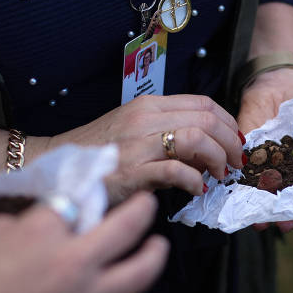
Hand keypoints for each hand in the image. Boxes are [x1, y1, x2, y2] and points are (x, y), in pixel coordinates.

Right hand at [0, 192, 168, 292]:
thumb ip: (11, 226)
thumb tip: (34, 227)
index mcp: (42, 232)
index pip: (76, 202)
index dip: (83, 196)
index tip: (90, 195)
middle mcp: (73, 263)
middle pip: (127, 226)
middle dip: (143, 208)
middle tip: (147, 203)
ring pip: (141, 273)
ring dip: (155, 255)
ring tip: (158, 247)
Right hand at [50, 95, 244, 203]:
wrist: (58, 167)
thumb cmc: (97, 153)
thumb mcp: (133, 132)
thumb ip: (167, 134)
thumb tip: (203, 152)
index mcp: (148, 106)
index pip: (203, 103)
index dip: (227, 122)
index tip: (234, 141)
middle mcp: (145, 119)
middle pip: (205, 119)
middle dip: (230, 142)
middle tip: (235, 162)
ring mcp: (137, 145)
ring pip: (195, 139)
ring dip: (216, 158)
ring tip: (218, 175)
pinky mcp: (131, 172)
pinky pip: (174, 171)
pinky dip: (193, 180)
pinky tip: (196, 189)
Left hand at [237, 68, 292, 232]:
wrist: (279, 83)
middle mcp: (291, 176)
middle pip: (289, 203)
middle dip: (288, 217)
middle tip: (286, 224)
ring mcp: (268, 170)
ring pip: (265, 198)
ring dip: (263, 212)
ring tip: (262, 221)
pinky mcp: (246, 160)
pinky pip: (244, 180)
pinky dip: (242, 192)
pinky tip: (241, 202)